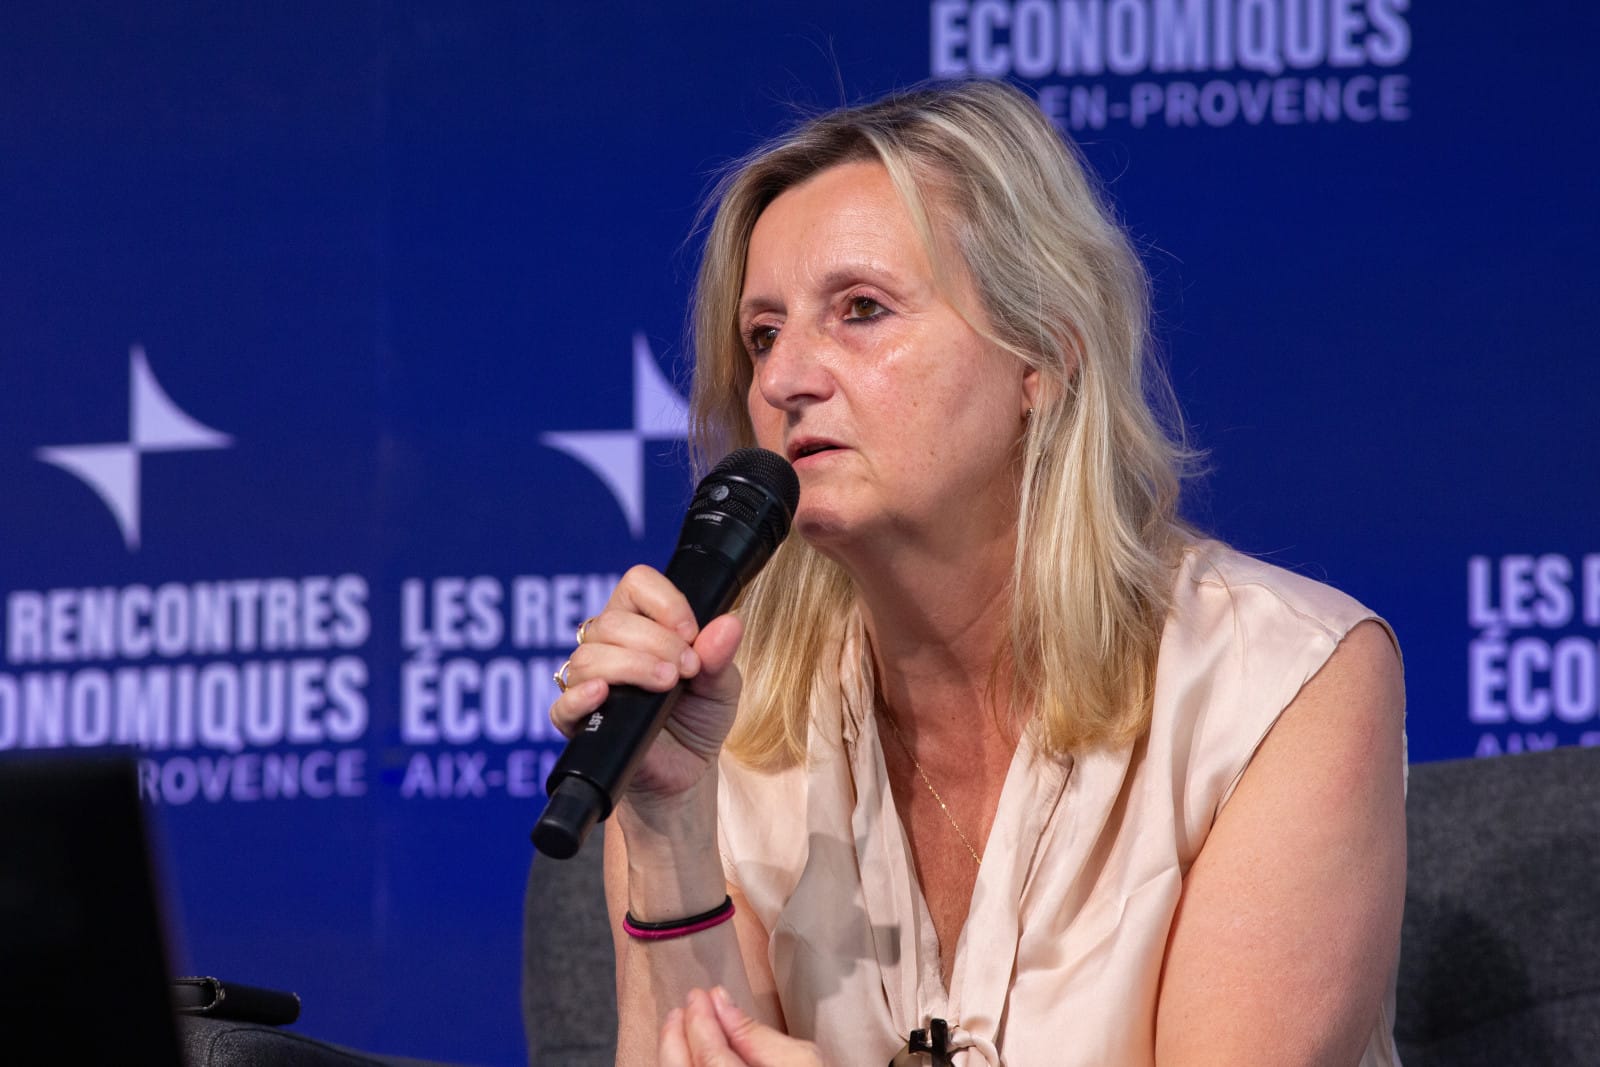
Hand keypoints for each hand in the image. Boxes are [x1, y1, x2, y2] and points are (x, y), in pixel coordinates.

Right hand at [548, 565, 744, 800]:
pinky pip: (561, 704)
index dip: (664, 601)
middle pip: (612, 621)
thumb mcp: (721, 686)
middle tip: (686, 670)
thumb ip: (721, 656)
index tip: (691, 633)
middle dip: (656, 641)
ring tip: (665, 685)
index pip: (637, 584)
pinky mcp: (578, 723)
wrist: (687, 774)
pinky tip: (603, 694)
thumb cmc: (698, 720)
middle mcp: (610, 647)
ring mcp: (590, 684)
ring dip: (631, 666)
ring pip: (589, 656)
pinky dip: (579, 696)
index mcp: (642, 625)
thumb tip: (729, 625)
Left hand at [661, 987, 826, 1066]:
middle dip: (677, 1038)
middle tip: (685, 1008)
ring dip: (676, 1057)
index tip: (699, 994)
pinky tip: (690, 1059)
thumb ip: (757, 1035)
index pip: (710, 1056)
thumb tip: (722, 1004)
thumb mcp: (802, 1061)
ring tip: (682, 1030)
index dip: (700, 1021)